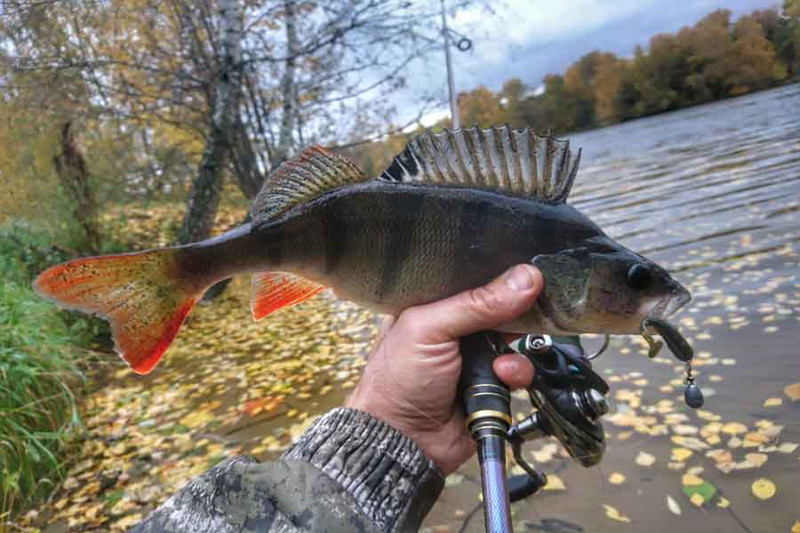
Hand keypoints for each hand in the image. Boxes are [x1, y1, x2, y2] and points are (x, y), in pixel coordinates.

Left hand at [345, 264, 542, 474]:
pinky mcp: (491, 384)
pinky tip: (502, 377)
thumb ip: (476, 303)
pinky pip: (518, 371)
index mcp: (433, 305)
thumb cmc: (396, 380)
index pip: (473, 278)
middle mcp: (455, 328)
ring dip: (514, 349)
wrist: (403, 440)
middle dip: (514, 314)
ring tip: (499, 362)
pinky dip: (516, 374)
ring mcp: (474, 357)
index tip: (523, 272)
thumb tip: (525, 277)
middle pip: (500, 308)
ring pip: (514, 340)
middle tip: (524, 311)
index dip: (497, 275)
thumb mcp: (429, 329)